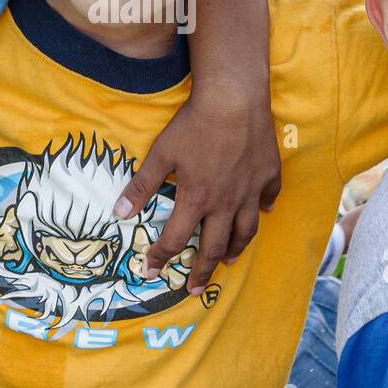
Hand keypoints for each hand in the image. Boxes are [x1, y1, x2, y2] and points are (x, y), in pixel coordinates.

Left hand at [114, 82, 280, 294]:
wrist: (234, 98)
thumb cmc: (194, 124)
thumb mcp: (161, 153)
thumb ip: (142, 185)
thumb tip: (119, 212)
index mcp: (197, 200)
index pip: (175, 240)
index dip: (160, 258)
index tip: (151, 271)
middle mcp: (225, 202)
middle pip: (214, 246)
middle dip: (202, 271)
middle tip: (196, 289)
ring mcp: (250, 190)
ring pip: (245, 230)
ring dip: (235, 249)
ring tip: (228, 260)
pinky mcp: (268, 174)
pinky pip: (269, 197)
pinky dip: (265, 208)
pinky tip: (264, 212)